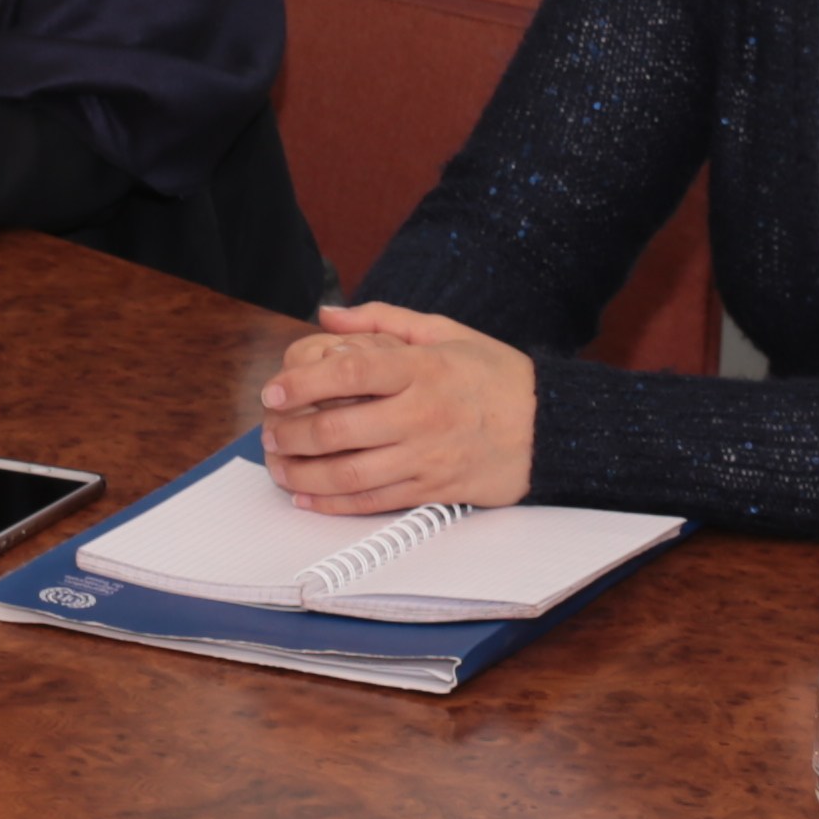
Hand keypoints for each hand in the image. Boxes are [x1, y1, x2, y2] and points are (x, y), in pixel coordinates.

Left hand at [256, 303, 536, 515]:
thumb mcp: (446, 332)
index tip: (275, 390)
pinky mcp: (432, 490)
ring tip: (279, 466)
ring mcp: (427, 456)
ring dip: (303, 474)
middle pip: (341, 428)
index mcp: (424, 369)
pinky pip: (373, 502)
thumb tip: (328, 315)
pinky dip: (333, 503)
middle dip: (293, 433)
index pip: (353, 372)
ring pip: (350, 473)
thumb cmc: (493, 375)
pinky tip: (307, 497)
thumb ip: (383, 320)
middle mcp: (422, 414)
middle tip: (270, 431)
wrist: (547, 428)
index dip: (304, 382)